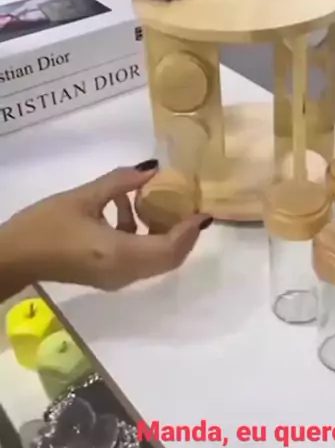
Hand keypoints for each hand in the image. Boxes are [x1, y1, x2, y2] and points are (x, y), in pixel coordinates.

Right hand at [0, 163, 211, 297]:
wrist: (13, 257)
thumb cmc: (45, 226)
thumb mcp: (83, 198)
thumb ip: (120, 183)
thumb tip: (152, 169)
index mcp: (121, 254)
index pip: (169, 248)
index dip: (190, 230)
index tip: (203, 210)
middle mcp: (125, 273)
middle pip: (168, 257)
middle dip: (181, 231)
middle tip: (186, 202)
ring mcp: (116, 278)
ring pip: (154, 258)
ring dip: (159, 230)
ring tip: (149, 198)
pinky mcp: (107, 276)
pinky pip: (138, 258)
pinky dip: (140, 234)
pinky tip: (123, 207)